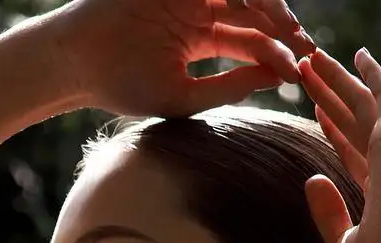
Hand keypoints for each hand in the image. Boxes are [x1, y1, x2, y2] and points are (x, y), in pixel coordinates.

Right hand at [50, 0, 315, 118]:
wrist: (77, 60)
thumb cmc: (120, 85)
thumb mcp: (182, 96)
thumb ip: (227, 87)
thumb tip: (274, 78)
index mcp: (200, 38)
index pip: (249, 43)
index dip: (276, 55)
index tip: (297, 71)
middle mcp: (200, 9)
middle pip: (254, 12)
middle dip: (281, 27)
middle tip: (303, 45)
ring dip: (268, 6)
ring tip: (286, 27)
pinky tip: (258, 7)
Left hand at [298, 46, 380, 242]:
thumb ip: (328, 214)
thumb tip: (311, 181)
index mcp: (380, 194)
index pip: (354, 154)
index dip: (336, 132)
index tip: (319, 112)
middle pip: (356, 122)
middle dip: (332, 96)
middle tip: (309, 73)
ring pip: (364, 102)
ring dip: (339, 79)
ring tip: (314, 56)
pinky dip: (371, 73)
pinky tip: (358, 55)